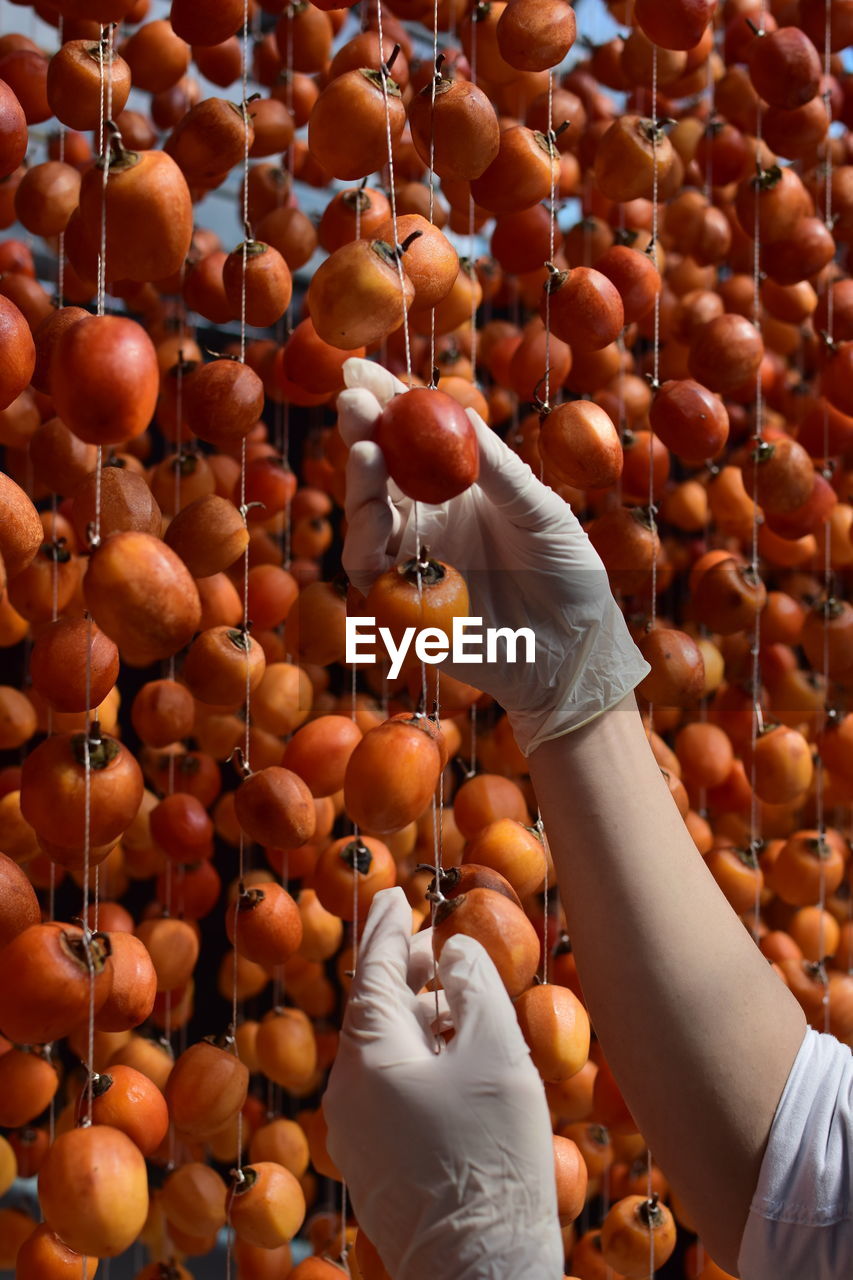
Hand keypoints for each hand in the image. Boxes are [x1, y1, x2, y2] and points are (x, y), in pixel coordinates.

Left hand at [323, 887, 563, 1279]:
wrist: (480, 1271)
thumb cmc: (491, 1155)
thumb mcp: (494, 1054)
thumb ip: (473, 987)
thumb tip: (452, 950)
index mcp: (367, 1056)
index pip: (370, 969)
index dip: (386, 927)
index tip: (392, 894)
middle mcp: (348, 1090)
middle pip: (376, 1008)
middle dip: (409, 972)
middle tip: (445, 948)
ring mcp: (357, 1132)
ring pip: (386, 1050)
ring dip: (422, 1017)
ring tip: (463, 1004)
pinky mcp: (376, 1163)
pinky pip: (391, 1087)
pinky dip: (421, 1058)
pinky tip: (458, 1061)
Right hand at [338, 358, 648, 754]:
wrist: (573, 651)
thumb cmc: (568, 576)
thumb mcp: (543, 511)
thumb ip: (500, 470)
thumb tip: (462, 412)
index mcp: (460, 488)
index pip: (415, 437)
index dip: (387, 403)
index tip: (362, 370)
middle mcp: (429, 519)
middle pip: (380, 469)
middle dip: (362, 431)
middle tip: (351, 400)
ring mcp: (413, 561)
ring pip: (367, 516)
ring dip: (360, 482)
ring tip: (368, 451)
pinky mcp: (405, 605)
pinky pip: (371, 572)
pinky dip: (366, 543)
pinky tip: (376, 516)